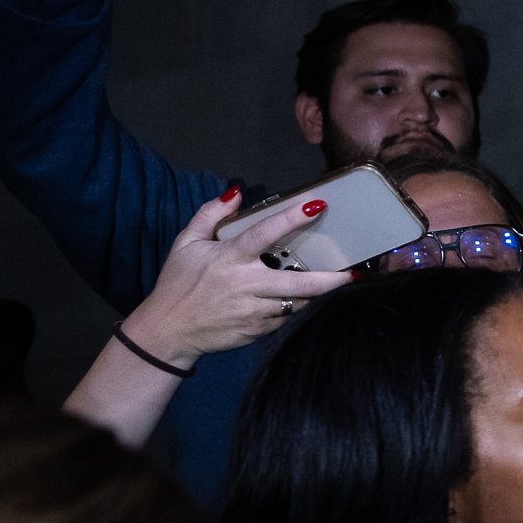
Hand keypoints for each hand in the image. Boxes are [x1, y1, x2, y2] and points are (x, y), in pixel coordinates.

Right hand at [122, 188, 351, 368]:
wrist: (168, 330)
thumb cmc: (178, 283)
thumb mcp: (186, 243)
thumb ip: (209, 215)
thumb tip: (234, 192)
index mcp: (230, 259)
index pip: (264, 234)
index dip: (292, 219)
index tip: (317, 206)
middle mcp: (246, 285)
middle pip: (299, 282)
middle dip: (331, 279)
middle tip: (354, 271)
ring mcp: (254, 312)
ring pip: (298, 302)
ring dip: (316, 293)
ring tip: (335, 283)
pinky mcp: (257, 331)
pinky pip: (286, 317)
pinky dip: (295, 307)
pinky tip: (301, 299)